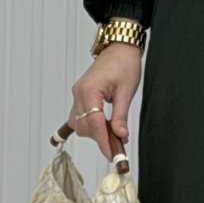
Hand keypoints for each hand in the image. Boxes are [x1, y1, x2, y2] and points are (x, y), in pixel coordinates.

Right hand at [69, 44, 141, 161]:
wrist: (119, 48)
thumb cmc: (124, 63)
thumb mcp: (126, 92)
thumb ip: (121, 116)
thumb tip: (120, 135)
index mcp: (89, 91)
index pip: (94, 124)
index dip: (103, 142)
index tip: (112, 154)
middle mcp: (79, 93)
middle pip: (85, 127)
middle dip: (101, 138)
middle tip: (119, 145)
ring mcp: (77, 94)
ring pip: (79, 124)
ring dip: (95, 132)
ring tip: (113, 133)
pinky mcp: (80, 95)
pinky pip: (78, 116)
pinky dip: (89, 125)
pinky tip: (100, 129)